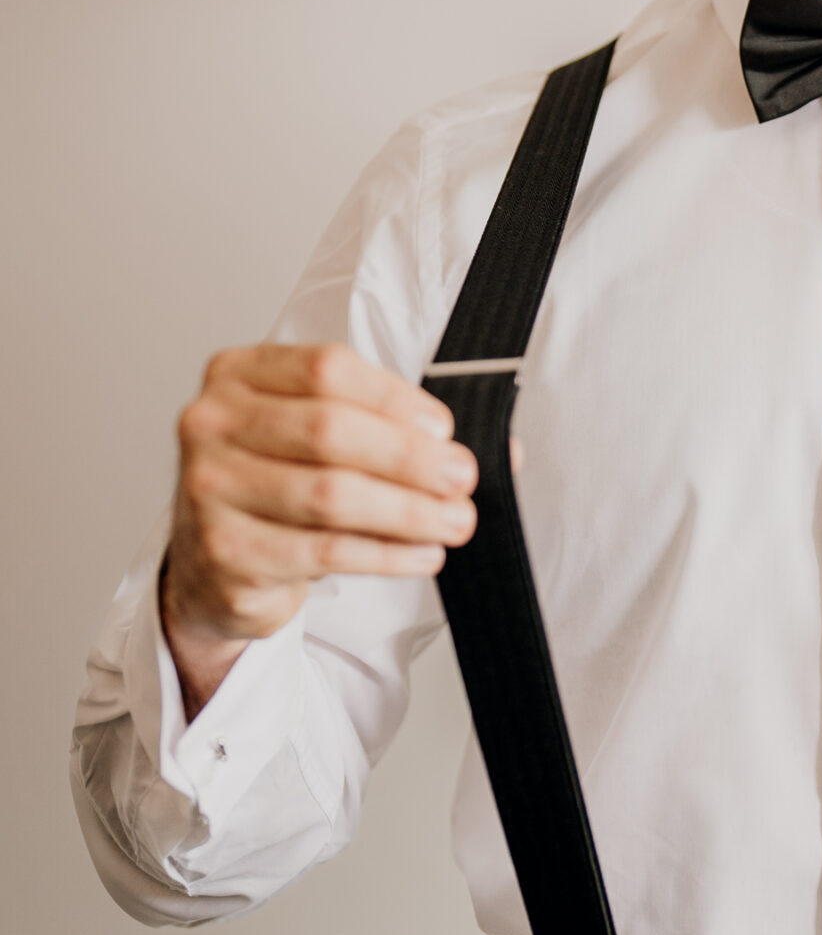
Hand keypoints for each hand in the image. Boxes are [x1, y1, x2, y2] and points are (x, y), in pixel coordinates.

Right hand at [162, 344, 477, 712]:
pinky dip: (385, 553)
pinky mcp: (222, 551)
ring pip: (329, 496)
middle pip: (328, 431)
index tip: (445, 429)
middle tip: (462, 479)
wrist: (216, 564)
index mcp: (239, 374)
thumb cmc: (279, 485)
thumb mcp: (321, 440)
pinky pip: (323, 551)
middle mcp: (211, 423)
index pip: (327, 369)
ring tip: (454, 521)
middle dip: (410, 458)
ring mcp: (207, 488)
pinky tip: (421, 553)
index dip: (396, 400)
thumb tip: (501, 446)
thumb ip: (394, 429)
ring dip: (408, 511)